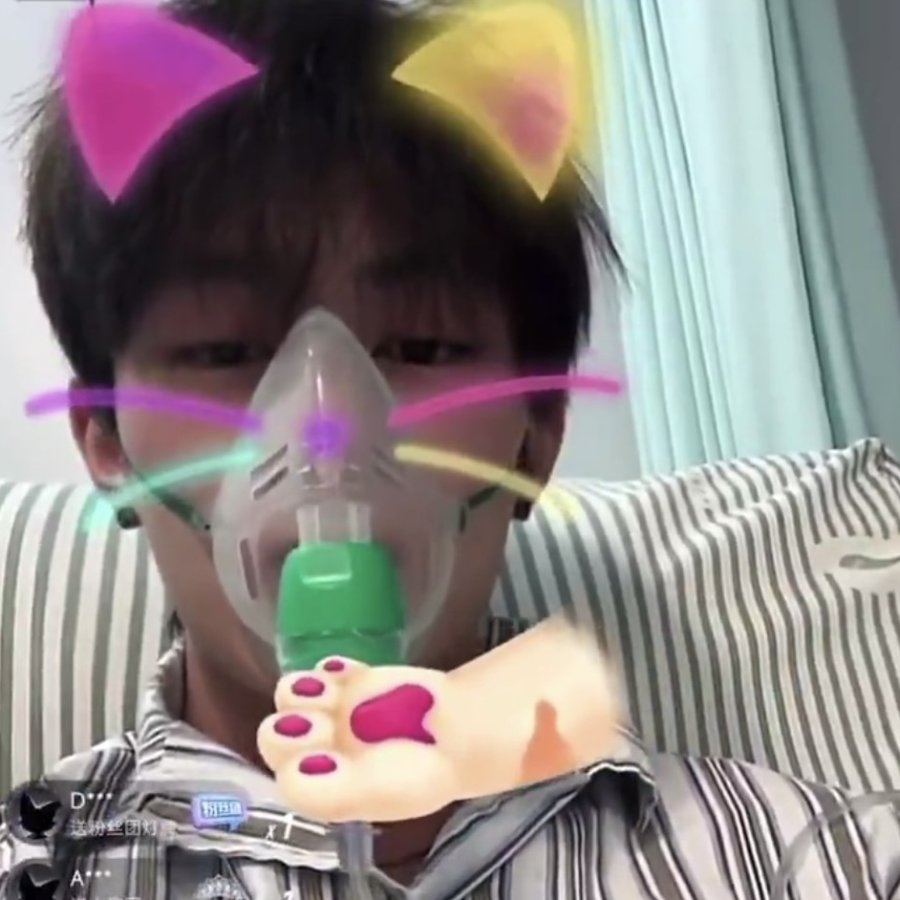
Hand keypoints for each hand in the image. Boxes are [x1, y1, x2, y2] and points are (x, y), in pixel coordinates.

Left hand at [257, 617, 621, 822]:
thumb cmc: (422, 771)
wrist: (459, 735)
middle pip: (275, 733)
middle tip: (326, 721)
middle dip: (296, 723)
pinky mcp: (347, 683)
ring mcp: (330, 715)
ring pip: (289, 695)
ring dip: (307, 691)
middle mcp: (319, 752)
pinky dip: (329, 670)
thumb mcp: (378, 792)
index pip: (286, 772)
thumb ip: (330, 794)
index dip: (294, 757)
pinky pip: (319, 671)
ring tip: (335, 693)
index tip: (322, 751)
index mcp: (323, 788)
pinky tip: (348, 674)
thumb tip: (292, 774)